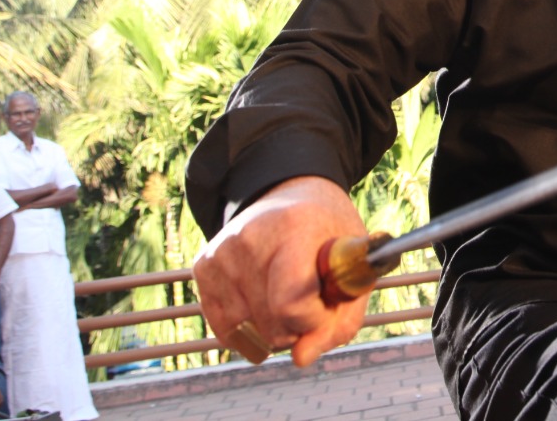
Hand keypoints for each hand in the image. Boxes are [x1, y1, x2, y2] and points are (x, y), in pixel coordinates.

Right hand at [192, 175, 371, 367]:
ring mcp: (222, 252)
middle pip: (271, 322)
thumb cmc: (329, 237)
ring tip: (289, 298)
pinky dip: (249, 333)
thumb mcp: (353, 269)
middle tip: (311, 300)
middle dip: (298, 327)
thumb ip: (339, 322)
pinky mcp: (203, 266)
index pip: (291, 302)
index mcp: (295, 227)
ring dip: (274, 331)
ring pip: (248, 330)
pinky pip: (225, 329)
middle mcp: (250, 236)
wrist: (290, 197)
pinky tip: (265, 311)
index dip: (314, 320)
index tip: (327, 307)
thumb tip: (301, 359)